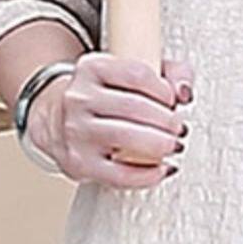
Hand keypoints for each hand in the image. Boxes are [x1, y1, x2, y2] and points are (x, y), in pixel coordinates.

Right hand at [27, 51, 193, 187]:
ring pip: (127, 138)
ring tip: (174, 145)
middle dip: (167, 120)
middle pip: (135, 107)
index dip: (164, 90)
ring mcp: (77, 132)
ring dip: (161, 144)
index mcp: (91, 69)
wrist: (57, 121)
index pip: (137, 74)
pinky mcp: (79, 163)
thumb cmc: (102, 98)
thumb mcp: (127, 73)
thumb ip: (168, 74)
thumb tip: (185, 92)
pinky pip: (120, 174)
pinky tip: (161, 169)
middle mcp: (79, 98)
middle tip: (179, 128)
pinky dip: (147, 174)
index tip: (173, 100)